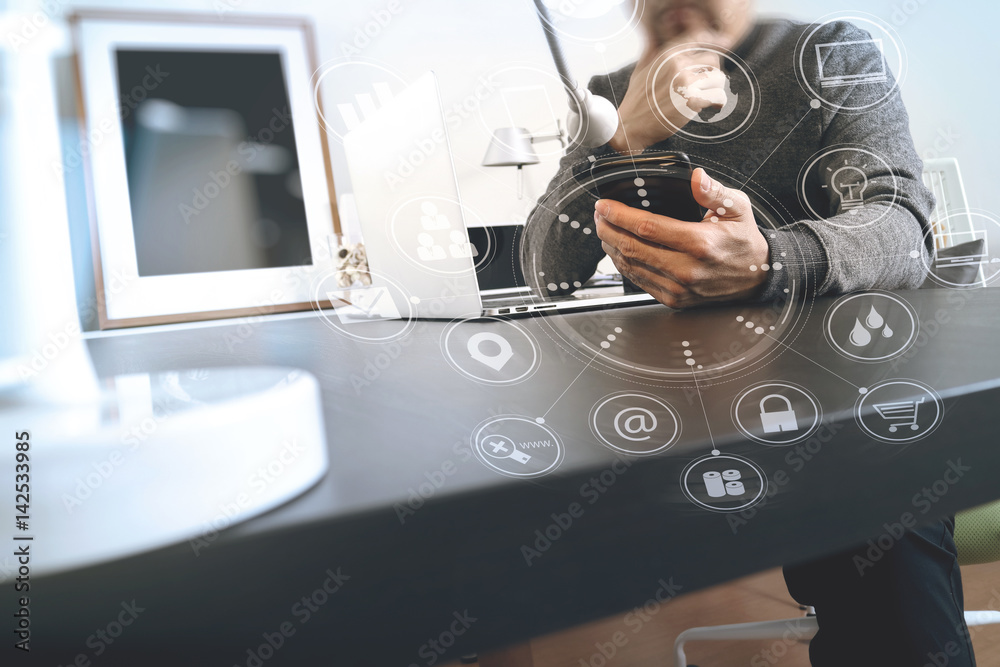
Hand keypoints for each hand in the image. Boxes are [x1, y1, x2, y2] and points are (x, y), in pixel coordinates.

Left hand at [595, 168, 769, 308]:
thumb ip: (714, 191)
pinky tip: (618, 251)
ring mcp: (678, 288)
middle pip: (631, 248)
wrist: (757, 277)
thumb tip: (696, 177)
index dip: (619, 215)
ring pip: (631, 267)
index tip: (604, 205)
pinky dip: (623, 265)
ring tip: (603, 230)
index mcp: (700, 243)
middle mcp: (686, 269)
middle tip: (598, 216)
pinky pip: (639, 282)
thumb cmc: (744, 241)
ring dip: (611, 247)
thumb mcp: (737, 208)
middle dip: (608, 229)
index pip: (647, 227)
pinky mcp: (674, 300)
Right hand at [609, 33, 731, 152]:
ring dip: (716, 88)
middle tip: (707, 85)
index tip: (713, 55)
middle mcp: (678, 64)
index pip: (698, 38)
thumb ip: (652, 52)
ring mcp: (686, 82)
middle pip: (713, 59)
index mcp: (667, 54)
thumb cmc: (636, 100)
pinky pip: (718, 96)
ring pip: (718, 77)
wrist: (630, 126)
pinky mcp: (692, 101)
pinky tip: (713, 107)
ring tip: (709, 96)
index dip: (709, 45)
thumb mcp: (640, 69)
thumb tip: (656, 39)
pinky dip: (718, 103)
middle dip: (712, 72)